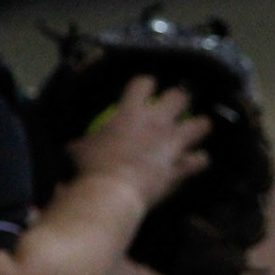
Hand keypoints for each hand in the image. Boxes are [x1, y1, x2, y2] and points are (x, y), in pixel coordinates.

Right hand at [67, 75, 209, 210]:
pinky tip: (196, 163)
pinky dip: (199, 161)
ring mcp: (173, 143)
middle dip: (180, 99)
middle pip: (180, 96)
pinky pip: (201, 160)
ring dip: (199, 126)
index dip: (146, 84)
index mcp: (131, 112)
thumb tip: (73, 145)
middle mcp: (157, 121)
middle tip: (175, 107)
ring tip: (196, 130)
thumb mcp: (79, 149)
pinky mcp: (182, 166)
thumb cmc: (91, 168)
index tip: (145, 89)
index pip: (144, 82)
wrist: (112, 192)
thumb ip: (83, 142)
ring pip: (201, 124)